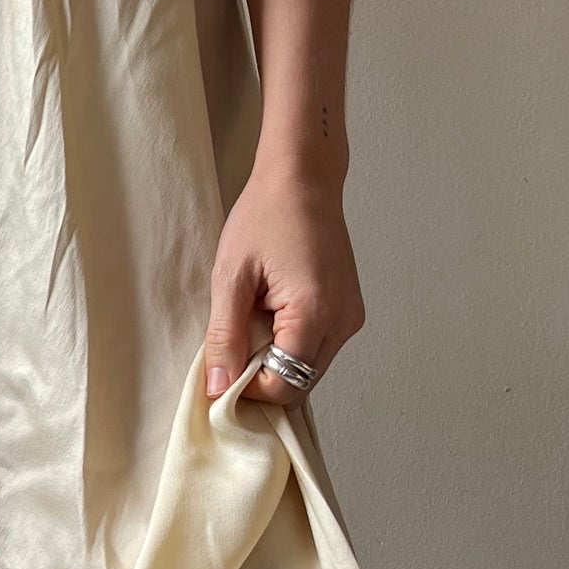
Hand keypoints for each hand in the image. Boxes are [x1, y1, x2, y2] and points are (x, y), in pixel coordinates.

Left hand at [204, 162, 365, 405]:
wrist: (303, 180)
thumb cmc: (265, 215)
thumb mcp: (231, 276)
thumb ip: (225, 335)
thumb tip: (217, 385)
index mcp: (315, 312)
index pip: (284, 386)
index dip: (249, 389)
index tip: (223, 369)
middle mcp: (342, 321)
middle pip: (300, 384)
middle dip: (263, 378)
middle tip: (234, 346)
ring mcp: (351, 317)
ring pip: (310, 370)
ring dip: (277, 362)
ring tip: (254, 322)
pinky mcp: (349, 311)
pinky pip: (319, 349)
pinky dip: (292, 346)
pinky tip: (272, 316)